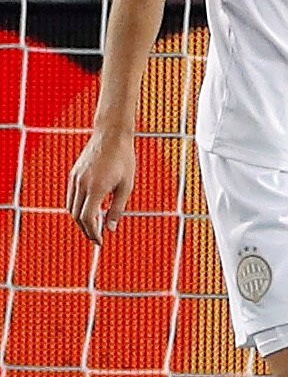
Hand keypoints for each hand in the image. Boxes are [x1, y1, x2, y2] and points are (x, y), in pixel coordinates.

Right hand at [67, 129, 139, 243]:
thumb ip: (118, 208)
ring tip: (94, 226)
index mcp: (96, 188)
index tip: (100, 241)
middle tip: (97, 238)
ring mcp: (75, 178)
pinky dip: (77, 207)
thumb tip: (112, 228)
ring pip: (71, 206)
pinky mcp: (74, 174)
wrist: (111, 135)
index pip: (87, 218)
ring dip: (80, 219)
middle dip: (86, 229)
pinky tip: (89, 210)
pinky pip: (71, 196)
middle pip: (76, 215)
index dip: (93, 232)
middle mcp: (81, 184)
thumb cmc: (124, 159)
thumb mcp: (127, 185)